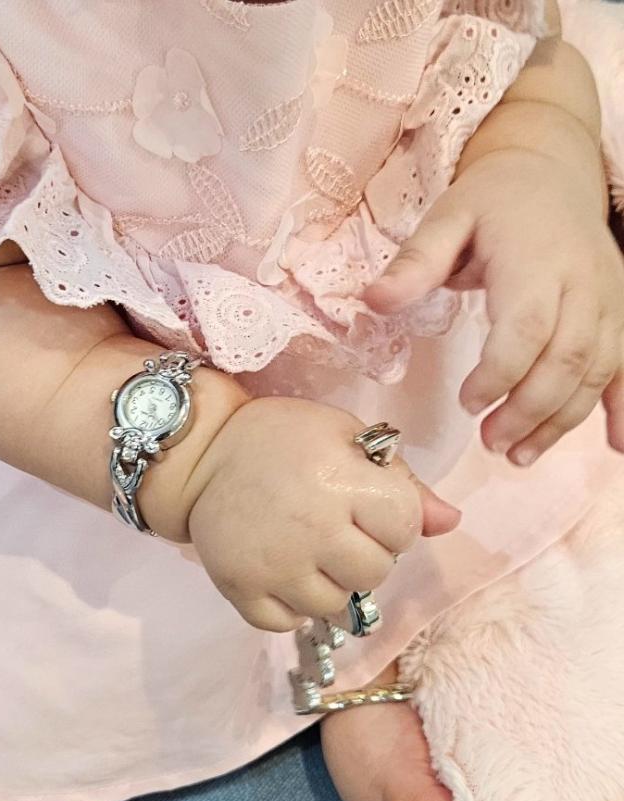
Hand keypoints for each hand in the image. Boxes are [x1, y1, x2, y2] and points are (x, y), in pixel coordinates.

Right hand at [185, 397, 461, 630]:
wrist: (201, 451)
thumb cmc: (280, 437)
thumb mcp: (345, 436)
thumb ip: (402, 479)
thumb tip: (451, 522)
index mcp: (344, 485)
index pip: (405, 529)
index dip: (395, 520)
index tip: (369, 507)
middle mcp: (313, 532)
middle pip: (374, 574)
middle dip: (367, 555)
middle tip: (338, 533)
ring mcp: (275, 568)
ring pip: (334, 606)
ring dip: (330, 585)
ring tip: (309, 554)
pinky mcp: (241, 590)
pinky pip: (286, 624)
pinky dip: (291, 608)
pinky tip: (284, 576)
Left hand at [364, 148, 623, 465]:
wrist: (549, 173)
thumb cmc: (491, 202)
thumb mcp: (445, 219)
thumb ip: (414, 263)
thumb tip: (373, 300)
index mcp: (536, 262)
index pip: (526, 330)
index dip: (499, 374)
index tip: (465, 404)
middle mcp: (583, 283)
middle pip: (566, 359)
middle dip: (528, 410)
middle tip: (489, 444)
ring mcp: (608, 300)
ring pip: (596, 371)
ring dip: (561, 421)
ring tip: (518, 456)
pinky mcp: (618, 313)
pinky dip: (622, 408)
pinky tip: (615, 446)